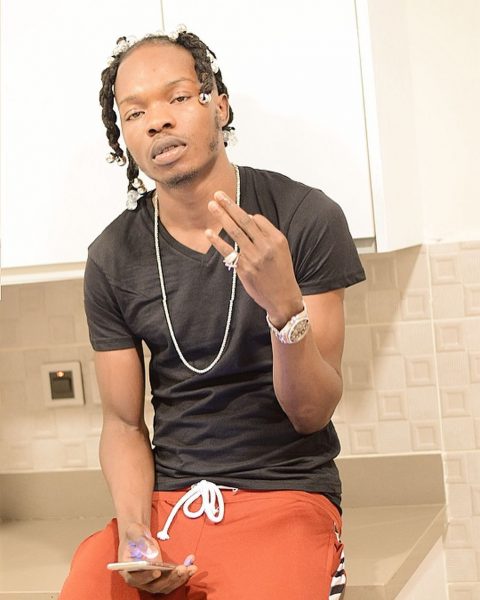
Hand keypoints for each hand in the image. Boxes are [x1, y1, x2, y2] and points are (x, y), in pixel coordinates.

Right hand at [117, 523, 196, 594]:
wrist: (140, 536)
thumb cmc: (134, 534)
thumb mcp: (134, 531)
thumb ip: (140, 539)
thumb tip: (150, 551)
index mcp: (129, 570)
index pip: (136, 579)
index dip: (146, 577)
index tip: (157, 571)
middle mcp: (140, 580)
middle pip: (155, 586)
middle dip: (170, 579)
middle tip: (181, 569)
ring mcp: (152, 580)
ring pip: (166, 585)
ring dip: (180, 579)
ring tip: (191, 568)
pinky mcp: (162, 577)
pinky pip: (174, 579)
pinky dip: (184, 574)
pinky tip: (192, 565)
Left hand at [206, 191, 302, 327]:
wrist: (283, 298)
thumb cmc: (281, 273)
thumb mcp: (282, 251)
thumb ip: (267, 235)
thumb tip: (249, 219)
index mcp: (277, 239)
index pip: (257, 220)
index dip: (246, 215)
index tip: (237, 212)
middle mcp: (265, 246)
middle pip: (244, 221)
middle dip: (229, 206)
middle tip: (218, 194)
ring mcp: (253, 257)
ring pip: (235, 232)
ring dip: (222, 216)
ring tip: (212, 205)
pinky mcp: (243, 268)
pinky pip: (228, 251)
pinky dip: (217, 241)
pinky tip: (209, 232)